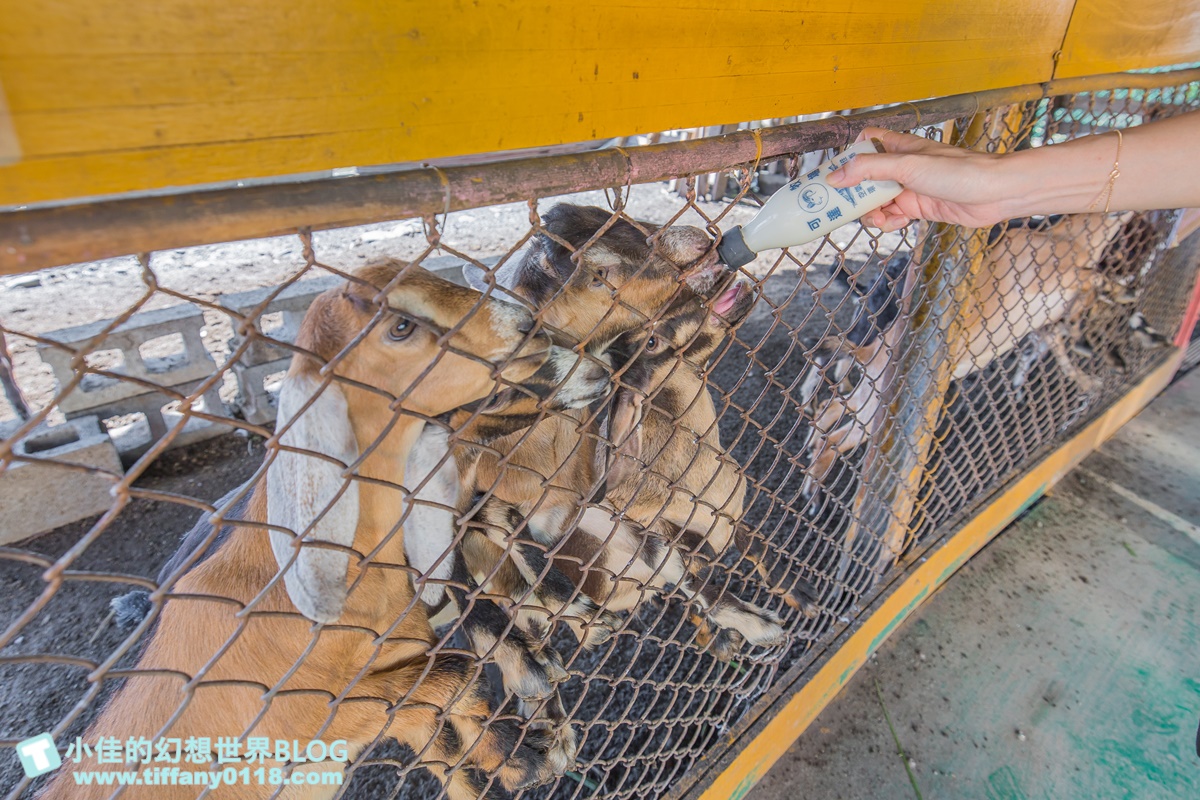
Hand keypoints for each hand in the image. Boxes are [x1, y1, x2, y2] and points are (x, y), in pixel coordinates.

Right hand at [826, 127, 1015, 230]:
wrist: (994, 193)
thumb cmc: (958, 171)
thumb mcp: (907, 166)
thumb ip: (869, 169)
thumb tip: (836, 176)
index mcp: (898, 147)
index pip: (865, 144)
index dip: (848, 158)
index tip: (834, 176)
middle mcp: (902, 166)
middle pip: (865, 178)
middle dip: (854, 194)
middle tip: (844, 208)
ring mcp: (910, 188)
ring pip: (877, 201)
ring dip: (872, 213)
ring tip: (879, 219)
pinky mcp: (919, 207)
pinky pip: (893, 216)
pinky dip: (890, 222)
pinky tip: (898, 223)